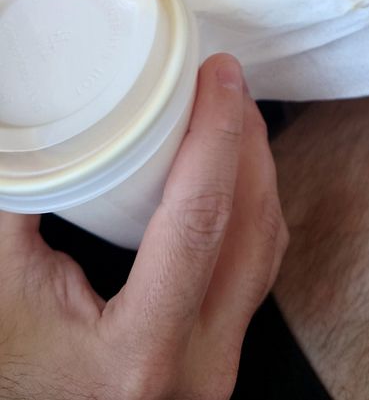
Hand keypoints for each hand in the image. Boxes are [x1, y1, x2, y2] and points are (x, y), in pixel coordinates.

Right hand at [0, 54, 287, 399]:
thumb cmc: (11, 368)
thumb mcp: (5, 279)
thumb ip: (32, 193)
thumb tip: (51, 115)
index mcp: (139, 350)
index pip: (201, 217)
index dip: (217, 132)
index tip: (220, 75)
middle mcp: (198, 368)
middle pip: (252, 226)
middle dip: (247, 140)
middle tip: (228, 82)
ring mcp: (217, 370)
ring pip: (265, 250)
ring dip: (256, 172)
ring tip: (233, 115)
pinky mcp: (218, 358)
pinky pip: (255, 272)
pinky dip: (250, 211)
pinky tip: (231, 177)